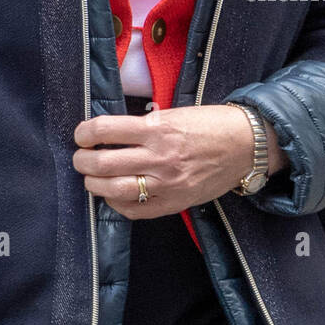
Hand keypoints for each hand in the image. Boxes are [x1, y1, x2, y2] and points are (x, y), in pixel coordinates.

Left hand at [72, 103, 287, 218]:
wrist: (245, 146)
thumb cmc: (209, 124)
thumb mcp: (173, 113)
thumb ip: (143, 125)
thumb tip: (109, 132)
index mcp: (157, 128)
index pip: (105, 130)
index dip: (84, 133)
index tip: (81, 135)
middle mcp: (159, 157)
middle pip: (104, 163)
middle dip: (83, 161)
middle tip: (80, 158)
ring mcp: (166, 184)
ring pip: (115, 190)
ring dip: (94, 185)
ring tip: (91, 178)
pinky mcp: (174, 203)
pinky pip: (135, 210)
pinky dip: (116, 204)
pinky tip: (113, 196)